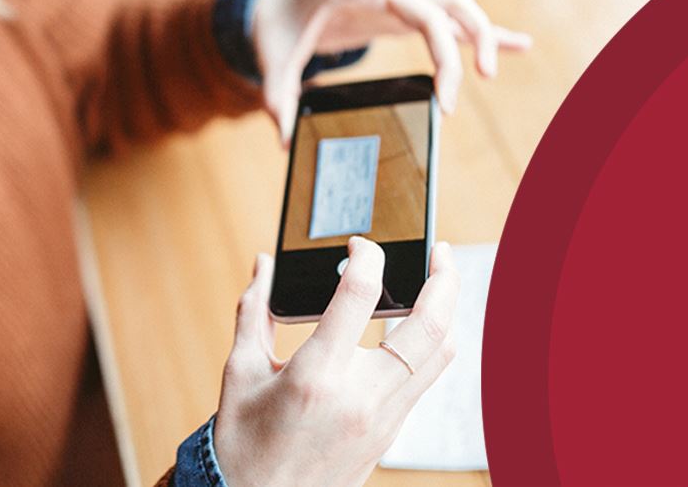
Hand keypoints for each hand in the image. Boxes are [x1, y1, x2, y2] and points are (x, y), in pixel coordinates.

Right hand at [212, 238, 459, 486]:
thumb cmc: (243, 442)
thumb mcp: (240, 372)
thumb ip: (254, 311)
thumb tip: (264, 265)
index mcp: (317, 375)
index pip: (360, 295)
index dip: (366, 256)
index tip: (359, 245)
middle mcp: (360, 397)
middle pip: (429, 326)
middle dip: (444, 278)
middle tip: (440, 250)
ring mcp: (383, 420)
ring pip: (441, 356)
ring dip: (447, 314)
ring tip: (438, 285)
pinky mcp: (390, 435)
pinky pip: (425, 381)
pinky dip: (428, 347)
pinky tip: (414, 330)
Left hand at [248, 0, 532, 144]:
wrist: (283, 0)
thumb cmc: (279, 20)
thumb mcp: (269, 53)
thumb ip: (277, 92)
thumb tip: (283, 138)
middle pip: (436, 8)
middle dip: (451, 51)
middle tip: (450, 102)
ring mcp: (401, 0)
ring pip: (455, 11)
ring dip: (479, 38)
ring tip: (489, 75)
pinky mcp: (408, 16)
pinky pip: (453, 25)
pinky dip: (483, 35)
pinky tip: (519, 44)